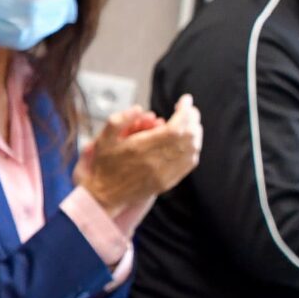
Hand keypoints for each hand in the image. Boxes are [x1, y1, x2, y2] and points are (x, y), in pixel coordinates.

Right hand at [75, 96, 201, 213]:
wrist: (104, 196)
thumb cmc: (104, 166)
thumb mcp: (103, 139)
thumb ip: (119, 120)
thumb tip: (139, 109)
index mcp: (140, 148)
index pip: (176, 127)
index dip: (185, 111)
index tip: (184, 101)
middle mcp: (156, 162)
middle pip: (188, 137)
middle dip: (192, 118)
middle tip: (188, 110)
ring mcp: (164, 173)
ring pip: (192, 149)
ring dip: (195, 133)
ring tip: (189, 123)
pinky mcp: (168, 182)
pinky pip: (189, 163)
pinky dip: (194, 148)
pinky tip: (188, 142)